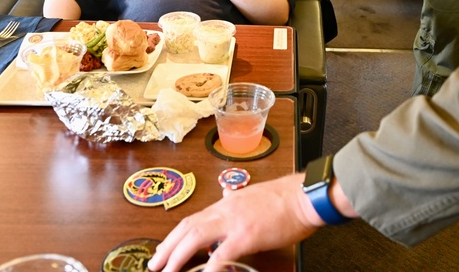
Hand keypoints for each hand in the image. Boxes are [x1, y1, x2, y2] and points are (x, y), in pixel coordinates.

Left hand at [147, 175, 319, 271]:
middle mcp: (225, 210)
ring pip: (195, 237)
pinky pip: (221, 254)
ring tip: (167, 271)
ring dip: (177, 256)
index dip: (174, 235)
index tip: (164, 249)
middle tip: (154, 264)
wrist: (304, 196)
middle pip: (187, 227)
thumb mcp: (254, 194)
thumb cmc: (286, 198)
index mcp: (227, 203)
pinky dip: (208, 267)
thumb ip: (237, 200)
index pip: (193, 219)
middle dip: (167, 247)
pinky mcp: (247, 236)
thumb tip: (226, 198)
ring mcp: (234, 223)